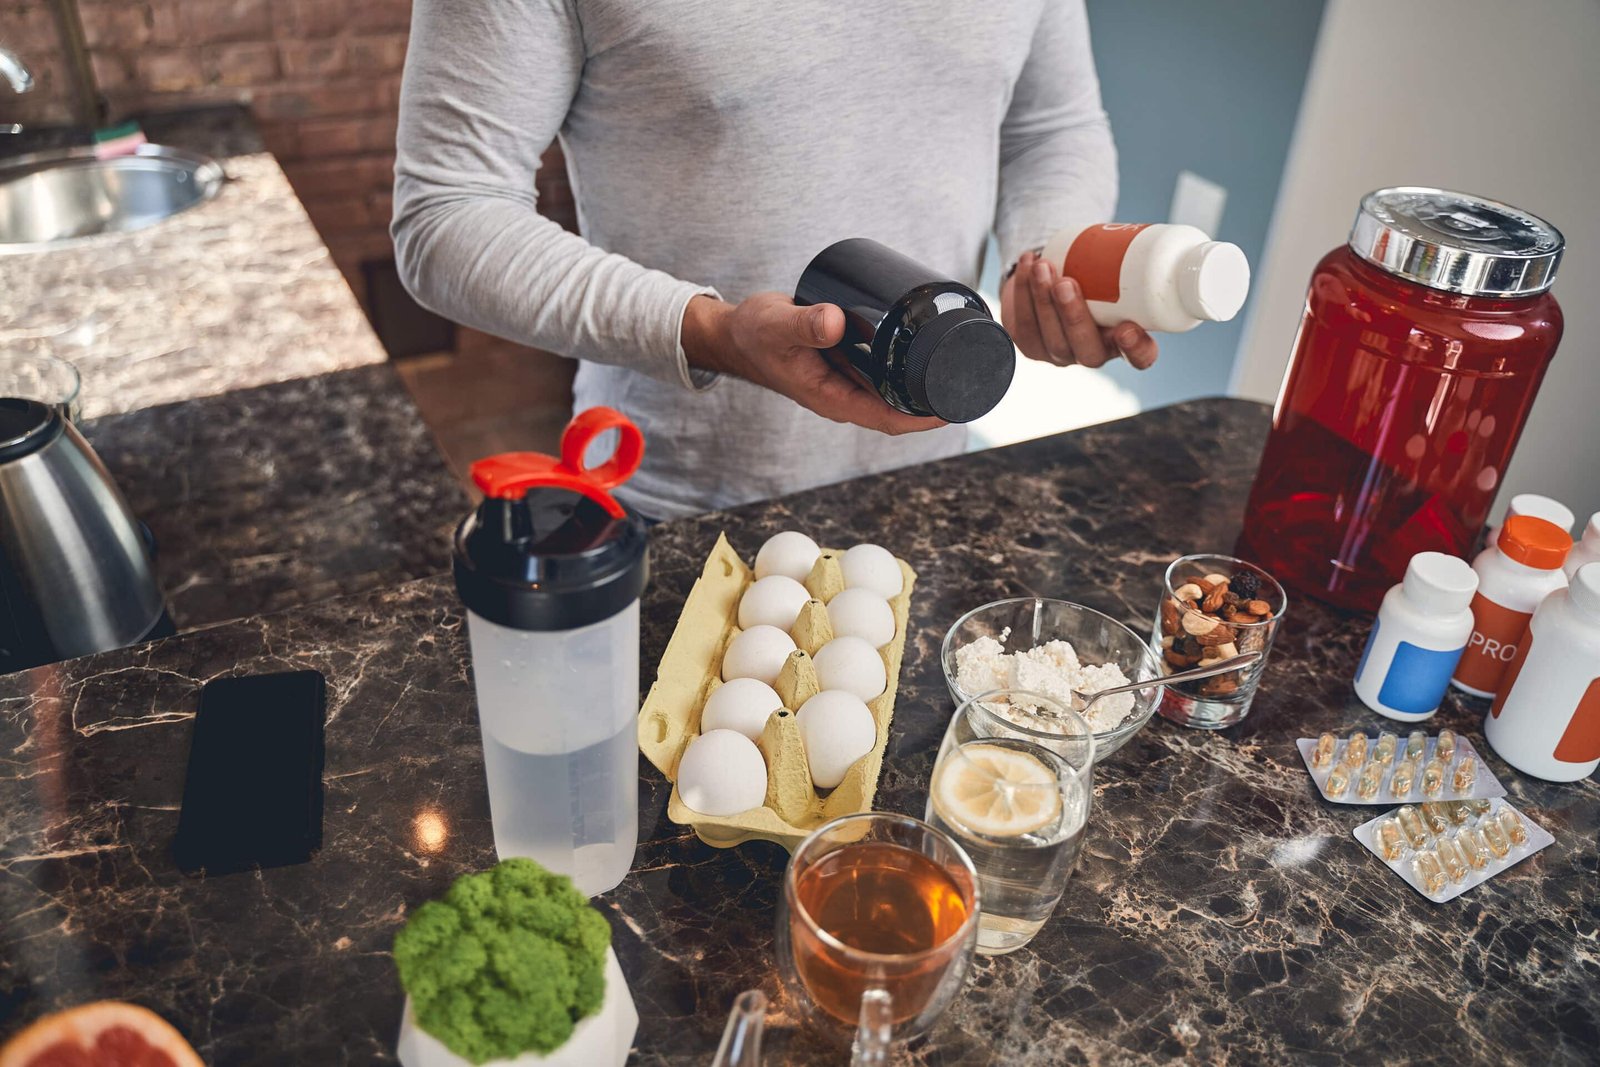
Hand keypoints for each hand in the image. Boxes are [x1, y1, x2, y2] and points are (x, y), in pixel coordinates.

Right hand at [682, 293, 945, 435]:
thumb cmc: (754, 335)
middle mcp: (845, 394)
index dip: (924, 418)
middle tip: (973, 377)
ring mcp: (847, 379)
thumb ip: (803, 324)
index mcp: (832, 399)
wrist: (737, 332)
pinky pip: (886, 368)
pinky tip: (931, 346)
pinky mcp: (848, 361)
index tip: (956, 408)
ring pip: (895, 388)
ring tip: (962, 360)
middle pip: (901, 407)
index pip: (888, 419)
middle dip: (936, 398)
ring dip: (927, 380)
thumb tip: (836, 321)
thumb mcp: (777, 326)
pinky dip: (909, 362)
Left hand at [1000, 250, 1158, 369]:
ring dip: (1043, 301)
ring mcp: (1060, 353)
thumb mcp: (1115, 270)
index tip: (1128, 329)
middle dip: (1073, 316)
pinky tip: (1026, 266)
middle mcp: (1093, 352)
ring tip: (1041, 267)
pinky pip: (1024, 326)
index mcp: (1125, 341)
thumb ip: (1126, 261)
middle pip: (1086, 350)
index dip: (1137, 350)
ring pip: (1051, 339)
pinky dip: (1022, 292)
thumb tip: (1145, 228)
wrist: (1054, 278)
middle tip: (1066, 283)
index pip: (1141, 357)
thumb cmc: (1094, 273)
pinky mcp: (1031, 344)